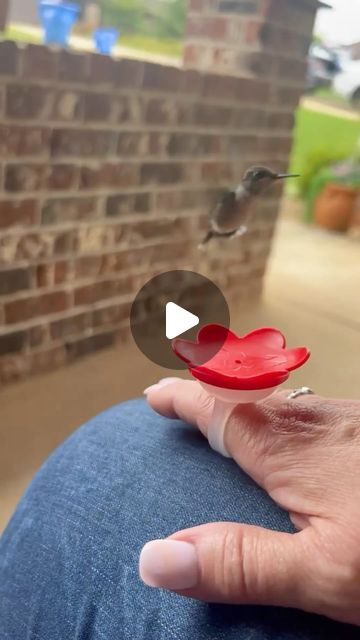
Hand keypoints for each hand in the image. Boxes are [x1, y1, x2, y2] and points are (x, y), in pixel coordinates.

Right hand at [139, 379, 359, 625]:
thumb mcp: (326, 573)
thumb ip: (242, 564)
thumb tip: (154, 558)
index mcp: (289, 446)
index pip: (219, 408)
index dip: (182, 400)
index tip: (153, 397)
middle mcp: (315, 418)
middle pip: (246, 393)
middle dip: (208, 396)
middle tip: (178, 403)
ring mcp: (346, 417)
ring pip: (278, 398)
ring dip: (242, 401)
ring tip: (223, 418)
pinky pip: (307, 408)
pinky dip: (276, 410)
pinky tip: (288, 436)